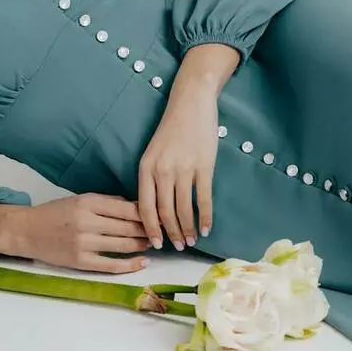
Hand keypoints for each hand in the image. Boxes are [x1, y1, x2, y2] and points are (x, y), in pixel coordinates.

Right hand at [0, 193, 152, 274]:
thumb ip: (107, 202)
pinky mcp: (80, 261)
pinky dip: (130, 264)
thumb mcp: (79, 199)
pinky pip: (111, 265)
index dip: (148, 212)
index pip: (127, 208)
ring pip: (124, 245)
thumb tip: (136, 206)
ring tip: (154, 243)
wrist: (26, 231)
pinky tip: (143, 262)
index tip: (161, 213)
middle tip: (163, 230)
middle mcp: (87, 222)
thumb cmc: (54, 213)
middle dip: (149, 229)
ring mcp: (84, 243)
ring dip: (143, 244)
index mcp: (88, 202)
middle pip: (129, 227)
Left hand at [137, 80, 218, 249]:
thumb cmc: (172, 129)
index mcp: (146, 168)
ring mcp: (183, 169)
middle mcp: (162, 171)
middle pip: (165, 212)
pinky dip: (205, 217)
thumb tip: (155, 207)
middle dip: (171, 234)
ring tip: (191, 240)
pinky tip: (207, 228)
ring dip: (188, 229)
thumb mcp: (153, 152)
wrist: (191, 103)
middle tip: (178, 247)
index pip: (145, 207)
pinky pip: (203, 199)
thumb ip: (152, 177)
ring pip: (184, 209)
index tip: (156, 243)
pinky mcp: (203, 167)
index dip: (150, 228)